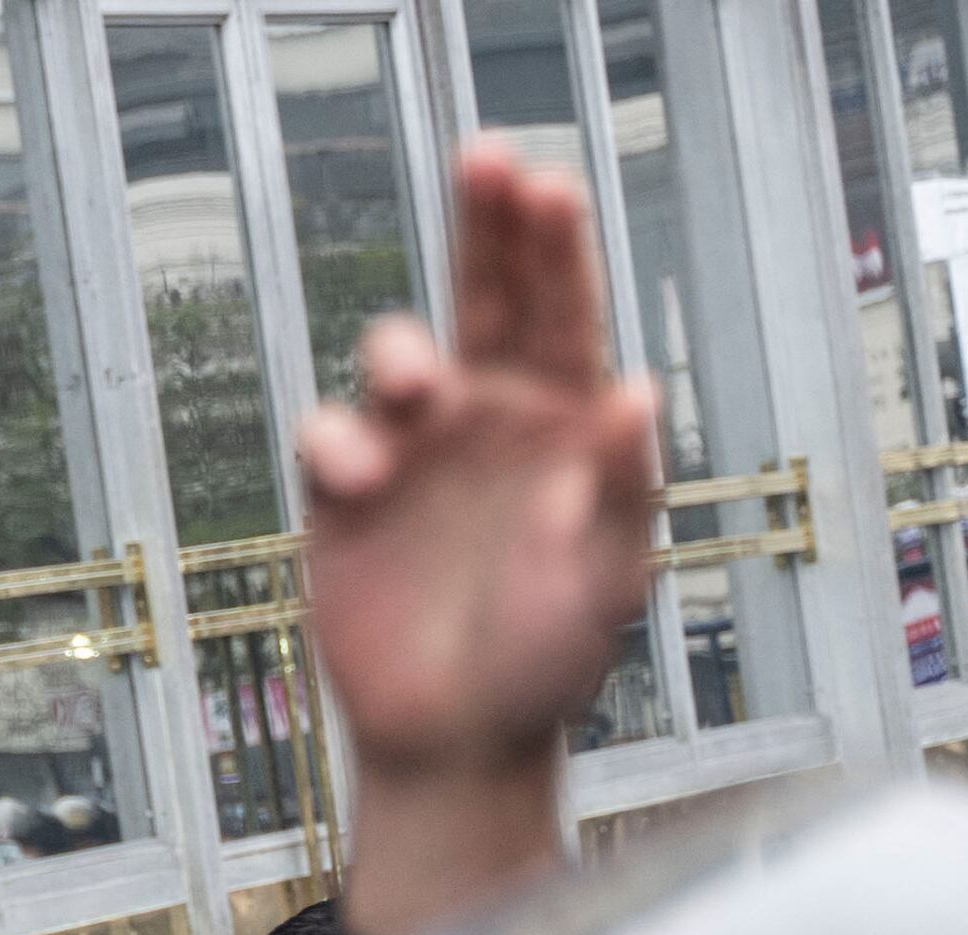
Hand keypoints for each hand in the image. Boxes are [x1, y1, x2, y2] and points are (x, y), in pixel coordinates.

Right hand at [301, 138, 658, 934]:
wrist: (457, 740)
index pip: (565, 311)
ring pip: (397, 353)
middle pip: (484, 293)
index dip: (552, 245)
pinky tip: (363, 478)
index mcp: (567, 421)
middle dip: (482, 224)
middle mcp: (491, 416)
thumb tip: (636, 392)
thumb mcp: (605, 579)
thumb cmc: (546, 662)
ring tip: (417, 383)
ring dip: (401, 351)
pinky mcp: (346, 494)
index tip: (543, 185)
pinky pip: (331, 435)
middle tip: (483, 160)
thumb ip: (619, 487)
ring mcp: (416, 449)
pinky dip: (341, 442)